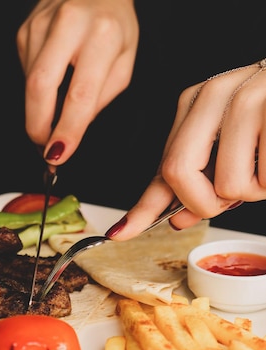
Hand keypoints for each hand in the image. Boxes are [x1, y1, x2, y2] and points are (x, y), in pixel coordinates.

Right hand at [17, 0, 138, 163]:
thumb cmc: (114, 27)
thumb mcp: (123, 64)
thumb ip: (99, 100)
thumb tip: (70, 131)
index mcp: (101, 36)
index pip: (79, 95)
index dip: (66, 131)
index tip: (59, 155)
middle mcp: (68, 25)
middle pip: (40, 88)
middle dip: (38, 127)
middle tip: (45, 148)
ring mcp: (40, 25)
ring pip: (29, 85)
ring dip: (38, 110)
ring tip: (53, 116)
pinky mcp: (24, 30)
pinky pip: (26, 73)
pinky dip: (38, 90)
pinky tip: (52, 82)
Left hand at [106, 60, 265, 239]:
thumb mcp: (233, 149)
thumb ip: (202, 182)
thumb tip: (177, 218)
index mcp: (197, 102)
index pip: (163, 167)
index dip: (141, 208)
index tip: (119, 234)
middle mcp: (215, 93)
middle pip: (178, 174)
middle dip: (202, 204)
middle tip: (227, 201)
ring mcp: (248, 97)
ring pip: (227, 185)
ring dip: (253, 192)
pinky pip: (263, 179)